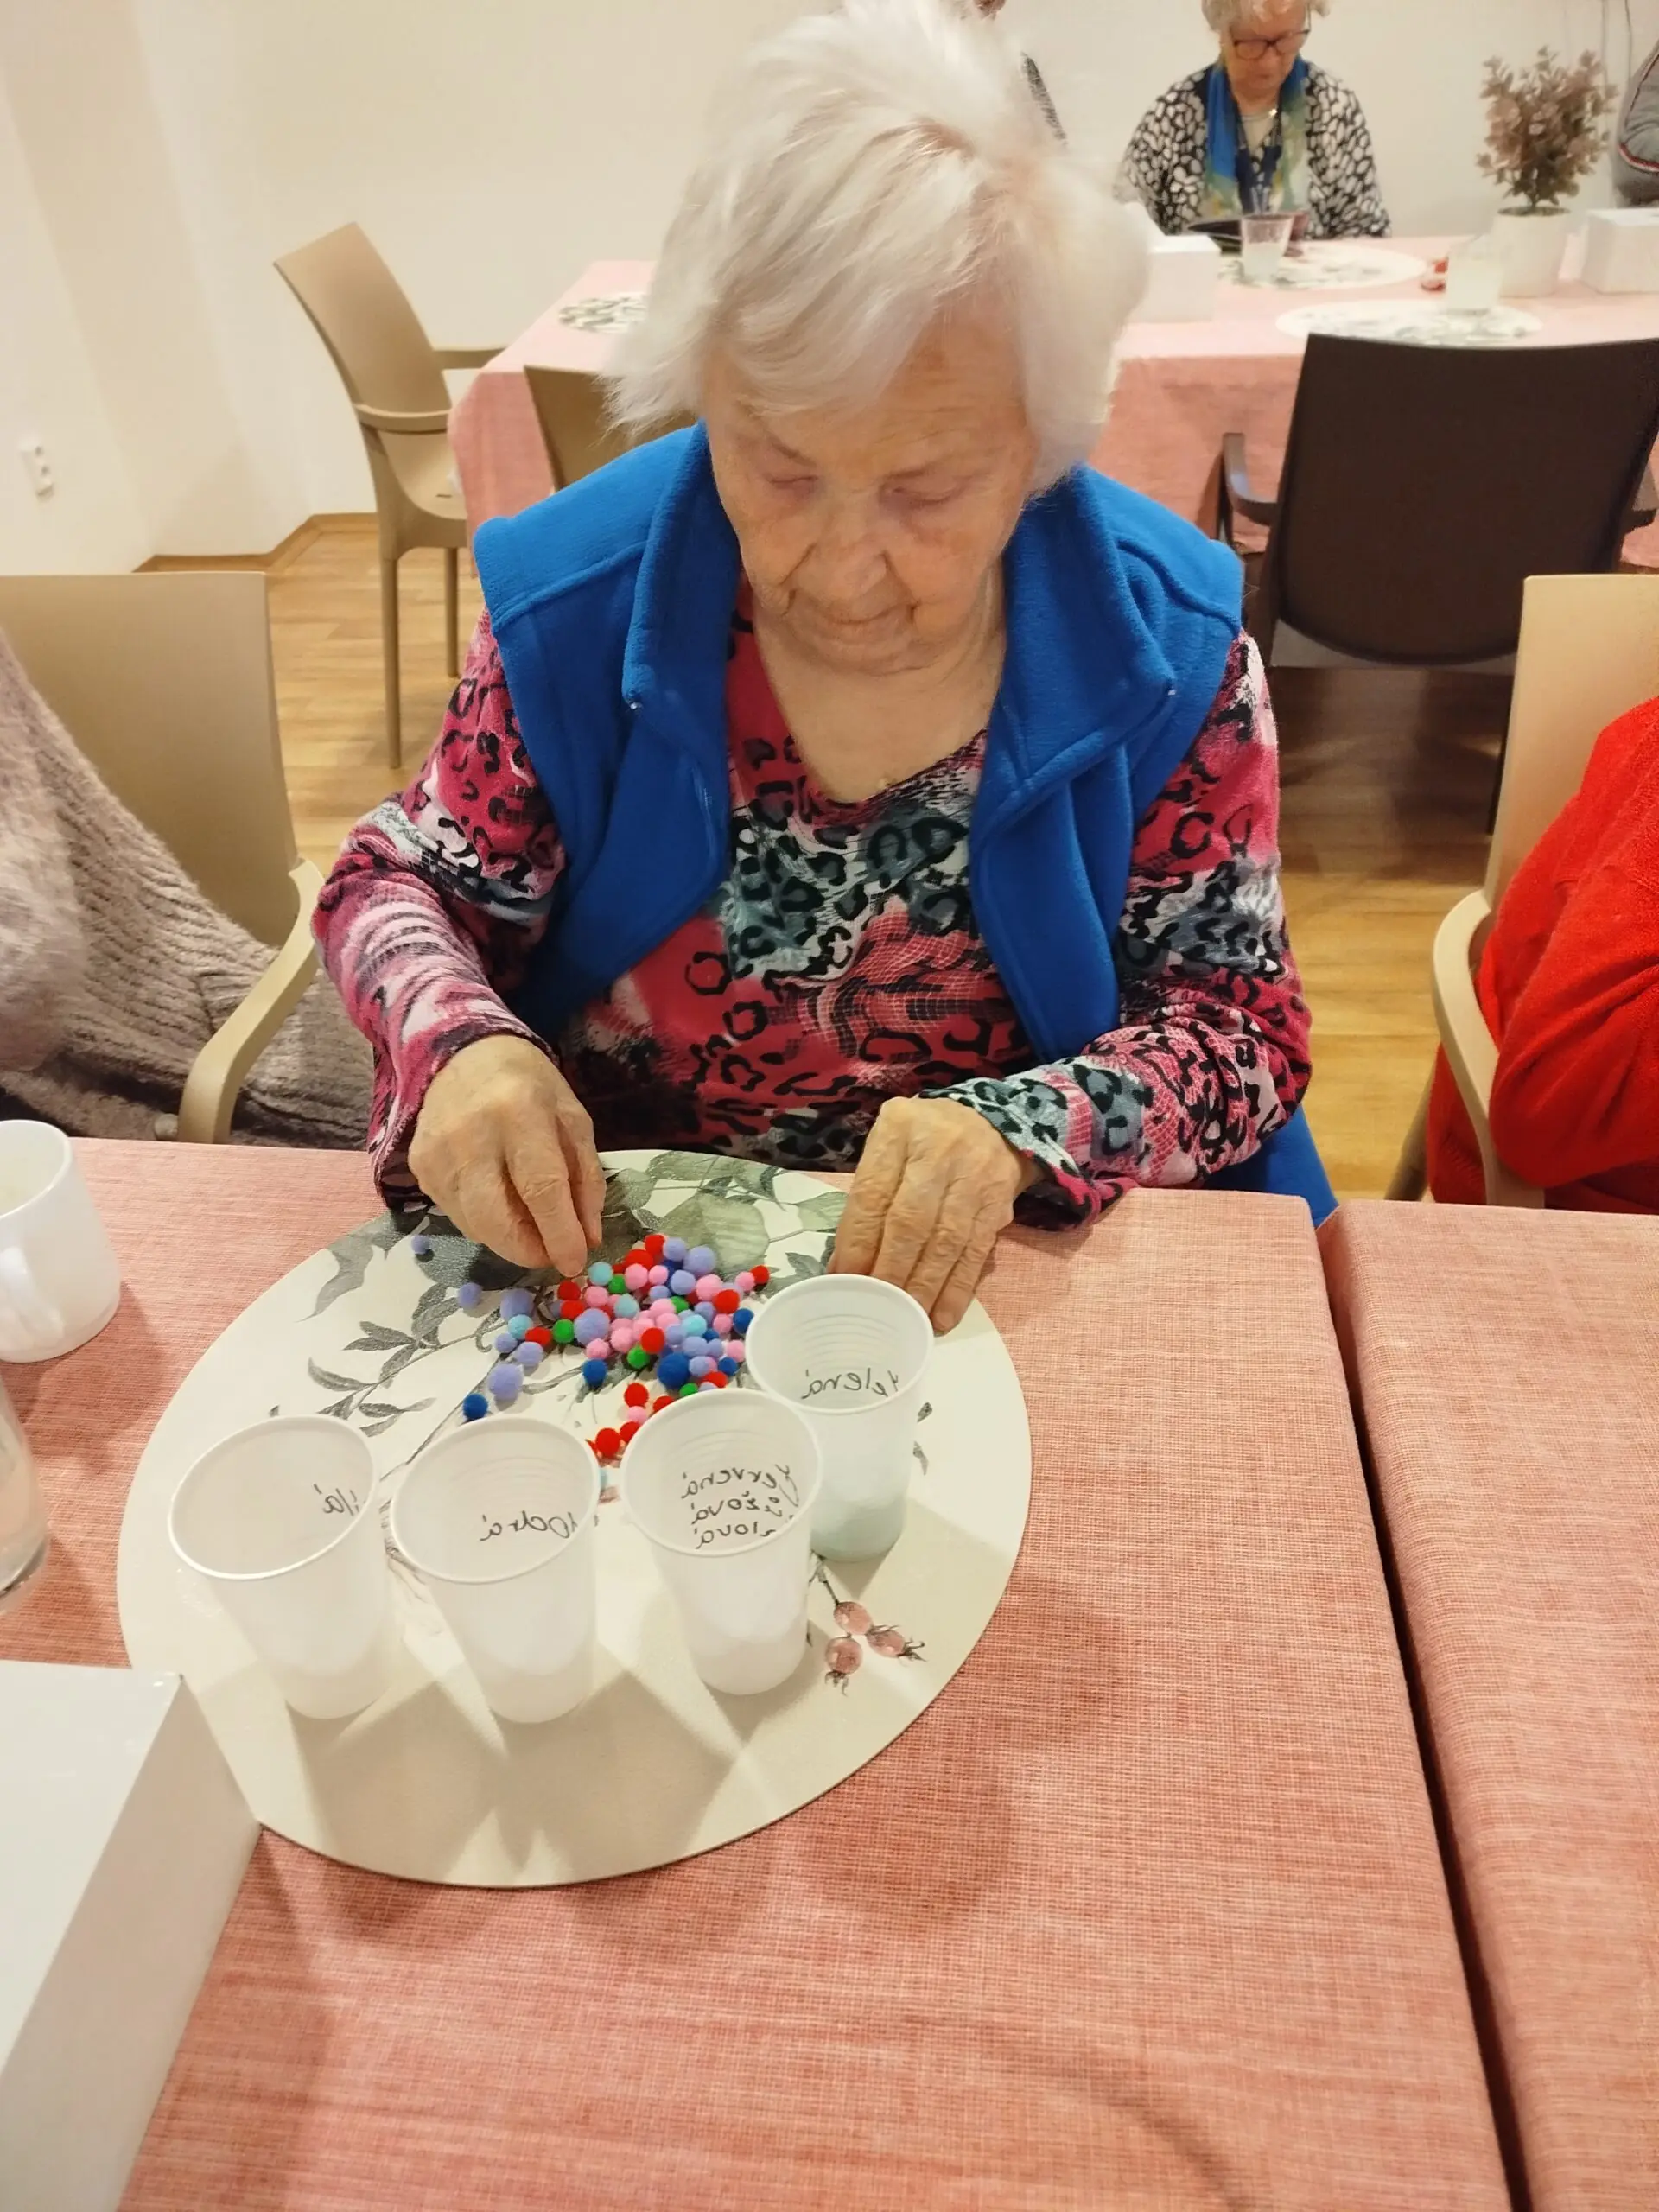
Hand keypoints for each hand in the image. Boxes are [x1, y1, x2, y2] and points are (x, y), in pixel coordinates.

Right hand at [407, 1034, 604, 1273]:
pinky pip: (456, 1215)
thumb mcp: (573, 1120)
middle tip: (550, 1253)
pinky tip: (497, 1196)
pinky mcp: (418, 1168)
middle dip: (528, 1249)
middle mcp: (469, 1136)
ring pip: (474, 1225)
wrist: (464, 1054)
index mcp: (519, 1113)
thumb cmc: (530, 1087)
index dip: (560, 1234)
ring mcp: (436, 1154)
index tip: (575, 1262)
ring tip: (528, 1220)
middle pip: (496, 1219)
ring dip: (507, 1237)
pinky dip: (484, 1221)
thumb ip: (586, 1180)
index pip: (541, 1188)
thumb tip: (588, 1238)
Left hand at [829, 1096, 1037, 1332]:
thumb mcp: (889, 1147)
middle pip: (910, 1222)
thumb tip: (844, 1268)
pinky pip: (975, 1252)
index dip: (857, 1243)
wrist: (993, 1124)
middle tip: (874, 1309)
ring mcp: (974, 1176)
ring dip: (923, 1287)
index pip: (873, 1194)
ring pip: (945, 1242)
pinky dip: (958, 1289)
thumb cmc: (924, 1141)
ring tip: (906, 1319)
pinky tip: (942, 1317)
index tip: (845, 1281)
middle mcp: (940, 1148)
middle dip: (889, 1272)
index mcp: (900, 1128)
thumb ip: (867, 1198)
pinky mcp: (998, 1204)